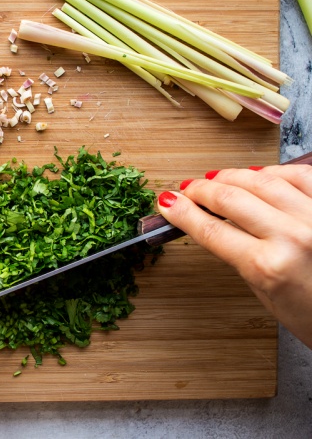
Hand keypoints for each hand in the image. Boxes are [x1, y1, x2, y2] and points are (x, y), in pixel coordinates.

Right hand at [156, 164, 311, 348]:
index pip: (210, 230)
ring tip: (218, 178)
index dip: (183, 213)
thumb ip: (243, 258)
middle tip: (188, 189)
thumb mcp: (268, 296)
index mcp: (268, 267)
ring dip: (233, 176)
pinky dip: (275, 171)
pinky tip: (260, 174)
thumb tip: (217, 227)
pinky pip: (301, 176)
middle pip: (230, 199)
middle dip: (202, 190)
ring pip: (262, 180)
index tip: (168, 203)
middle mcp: (293, 238)